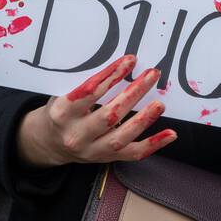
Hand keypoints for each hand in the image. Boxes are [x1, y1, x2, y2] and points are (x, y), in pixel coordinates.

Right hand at [17, 55, 177, 166]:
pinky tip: (171, 133)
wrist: (49, 142)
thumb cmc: (61, 111)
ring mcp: (92, 150)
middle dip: (133, 93)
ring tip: (160, 103)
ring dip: (144, 119)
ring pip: (122, 137)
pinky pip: (133, 154)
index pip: (90, 92)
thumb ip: (86, 84)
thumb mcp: (63, 93)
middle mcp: (76, 135)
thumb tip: (122, 65)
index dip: (112, 75)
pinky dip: (154, 144)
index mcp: (62, 113)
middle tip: (151, 74)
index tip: (130, 61)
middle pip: (110, 115)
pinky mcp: (106, 159)